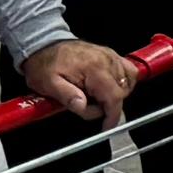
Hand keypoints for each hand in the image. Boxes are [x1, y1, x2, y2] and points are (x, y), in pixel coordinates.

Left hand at [20, 40, 138, 120]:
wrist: (44, 46)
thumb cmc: (45, 65)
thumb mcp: (48, 84)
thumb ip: (67, 96)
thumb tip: (82, 106)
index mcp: (94, 69)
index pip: (114, 97)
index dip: (112, 116)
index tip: (107, 127)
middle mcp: (107, 60)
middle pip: (122, 91)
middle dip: (109, 106)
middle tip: (89, 108)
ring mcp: (110, 56)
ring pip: (127, 82)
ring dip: (115, 95)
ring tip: (95, 98)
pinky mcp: (110, 55)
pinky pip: (128, 70)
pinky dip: (124, 82)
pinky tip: (110, 88)